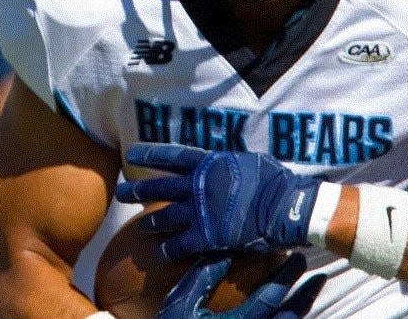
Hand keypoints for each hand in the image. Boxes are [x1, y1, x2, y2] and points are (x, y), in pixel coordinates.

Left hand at [116, 144, 321, 256]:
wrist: (286, 206)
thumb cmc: (273, 180)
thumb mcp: (250, 161)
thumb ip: (230, 162)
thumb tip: (225, 160)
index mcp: (210, 163)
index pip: (173, 156)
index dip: (151, 154)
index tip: (132, 153)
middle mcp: (199, 185)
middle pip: (160, 187)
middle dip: (138, 190)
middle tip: (121, 192)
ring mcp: (201, 211)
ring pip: (165, 216)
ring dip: (151, 221)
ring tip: (140, 226)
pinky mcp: (207, 235)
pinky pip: (180, 244)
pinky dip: (168, 249)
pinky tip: (162, 253)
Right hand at [156, 252, 325, 317]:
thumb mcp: (180, 303)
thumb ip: (204, 276)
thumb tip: (226, 246)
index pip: (269, 300)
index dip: (286, 278)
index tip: (298, 258)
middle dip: (304, 295)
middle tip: (318, 274)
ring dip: (303, 309)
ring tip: (315, 288)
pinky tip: (296, 309)